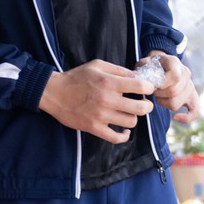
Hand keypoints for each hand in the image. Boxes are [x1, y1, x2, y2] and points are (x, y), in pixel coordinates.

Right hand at [38, 60, 152, 143]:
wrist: (54, 93)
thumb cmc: (76, 77)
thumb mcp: (97, 66)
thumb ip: (118, 70)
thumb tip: (137, 76)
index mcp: (109, 82)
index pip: (140, 86)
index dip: (149, 87)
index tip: (147, 89)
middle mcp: (107, 100)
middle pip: (141, 108)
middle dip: (147, 105)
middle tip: (144, 104)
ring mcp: (101, 116)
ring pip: (131, 122)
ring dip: (133, 117)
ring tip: (128, 113)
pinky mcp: (94, 128)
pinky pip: (116, 138)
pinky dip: (124, 136)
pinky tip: (125, 130)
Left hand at [148, 53, 197, 123]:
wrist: (161, 65)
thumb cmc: (151, 65)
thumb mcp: (144, 62)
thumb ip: (143, 68)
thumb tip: (138, 79)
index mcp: (175, 63)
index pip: (175, 76)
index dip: (162, 84)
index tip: (152, 85)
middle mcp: (186, 74)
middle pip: (174, 92)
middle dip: (158, 94)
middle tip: (152, 90)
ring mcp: (190, 86)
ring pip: (176, 103)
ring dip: (163, 103)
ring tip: (158, 96)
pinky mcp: (192, 98)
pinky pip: (195, 112)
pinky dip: (186, 118)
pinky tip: (176, 117)